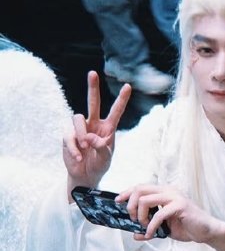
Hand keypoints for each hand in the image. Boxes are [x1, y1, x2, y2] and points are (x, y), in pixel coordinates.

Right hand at [63, 70, 130, 194]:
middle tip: (92, 73)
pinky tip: (78, 157)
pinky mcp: (68, 137)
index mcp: (108, 127)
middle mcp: (94, 124)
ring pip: (78, 118)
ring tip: (86, 146)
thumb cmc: (99, 164)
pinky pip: (69, 136)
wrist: (85, 177)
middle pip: (93, 102)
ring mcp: (80, 129)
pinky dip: (74, 148)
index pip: (116, 111)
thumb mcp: (106, 158)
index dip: (122, 99)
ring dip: (82, 133)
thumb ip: (102, 147)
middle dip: (92, 88)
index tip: (128, 86)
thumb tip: (90, 139)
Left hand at [116, 183, 216, 242]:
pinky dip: (151, 225)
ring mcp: (174, 196)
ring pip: (146, 199)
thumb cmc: (186, 226)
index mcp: (163, 193)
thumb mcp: (164, 229)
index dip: (127, 192)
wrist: (205, 230)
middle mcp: (168, 191)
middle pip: (140, 189)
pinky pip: (159, 214)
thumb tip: (135, 235)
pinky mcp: (180, 205)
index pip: (141, 187)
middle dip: (131, 204)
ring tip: (144, 226)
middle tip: (133, 219)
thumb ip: (149, 229)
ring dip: (140, 215)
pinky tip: (151, 233)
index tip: (117, 201)